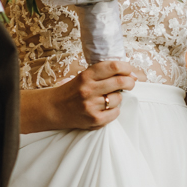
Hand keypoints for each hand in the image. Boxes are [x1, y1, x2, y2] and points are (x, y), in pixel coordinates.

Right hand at [23, 61, 139, 131]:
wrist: (54, 108)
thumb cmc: (73, 91)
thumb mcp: (84, 77)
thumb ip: (104, 74)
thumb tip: (132, 75)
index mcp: (87, 75)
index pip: (114, 66)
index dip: (126, 68)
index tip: (129, 71)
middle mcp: (89, 89)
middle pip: (121, 82)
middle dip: (130, 82)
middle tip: (129, 83)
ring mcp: (91, 105)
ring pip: (119, 98)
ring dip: (118, 98)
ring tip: (109, 98)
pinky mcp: (94, 119)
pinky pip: (115, 113)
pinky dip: (115, 110)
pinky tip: (106, 109)